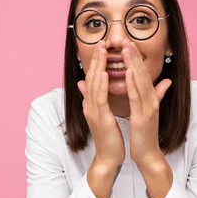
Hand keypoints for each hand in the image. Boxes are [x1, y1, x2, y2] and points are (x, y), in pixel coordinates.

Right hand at [77, 41, 125, 168]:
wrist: (108, 156)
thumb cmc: (110, 136)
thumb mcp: (103, 114)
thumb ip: (97, 98)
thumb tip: (86, 84)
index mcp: (92, 103)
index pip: (93, 78)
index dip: (97, 62)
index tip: (102, 46)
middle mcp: (89, 104)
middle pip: (91, 77)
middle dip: (96, 59)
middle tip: (101, 41)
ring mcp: (92, 111)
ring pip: (94, 84)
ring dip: (99, 66)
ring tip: (103, 51)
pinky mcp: (99, 118)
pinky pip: (100, 98)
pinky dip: (102, 84)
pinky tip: (106, 73)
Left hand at [122, 40, 171, 166]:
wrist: (148, 154)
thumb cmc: (145, 134)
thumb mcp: (150, 111)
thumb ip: (158, 94)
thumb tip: (167, 81)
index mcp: (150, 98)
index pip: (143, 74)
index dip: (137, 57)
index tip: (129, 42)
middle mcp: (151, 100)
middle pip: (142, 73)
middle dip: (135, 55)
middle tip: (127, 38)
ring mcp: (148, 108)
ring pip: (140, 81)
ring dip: (134, 63)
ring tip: (127, 48)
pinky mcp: (143, 117)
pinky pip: (137, 97)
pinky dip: (133, 84)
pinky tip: (128, 72)